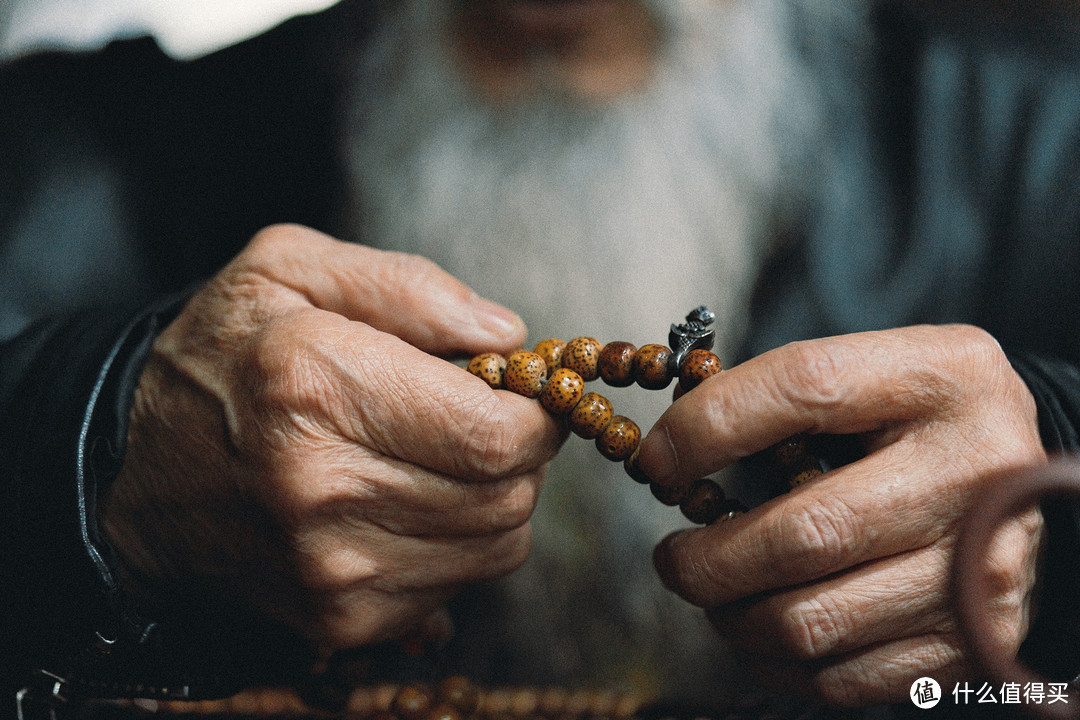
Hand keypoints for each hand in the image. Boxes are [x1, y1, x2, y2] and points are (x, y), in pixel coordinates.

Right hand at [101, 224, 561, 648]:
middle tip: (478, 419)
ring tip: (434, 459)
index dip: (534, 412)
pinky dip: (455, 543)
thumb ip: (408, 286)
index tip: (518, 392)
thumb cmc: (219, 358)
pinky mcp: (340, 617)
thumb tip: (505, 333)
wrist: (131, 473)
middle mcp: (322, 489)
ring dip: (491, 498)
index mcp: (314, 387)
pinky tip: (404, 504)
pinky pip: (458, 584)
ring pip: (497, 546)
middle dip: (517, 453)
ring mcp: (331, 566)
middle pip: (507, 495)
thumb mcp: (290, 269)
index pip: (493, 434)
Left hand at [639, 325, 1046, 705]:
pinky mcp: (974, 639)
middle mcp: (975, 472)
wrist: (1023, 478)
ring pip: (812, 621)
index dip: (709, 426)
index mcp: (941, 377)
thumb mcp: (872, 373)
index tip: (656, 462)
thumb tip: (669, 456)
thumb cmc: (918, 418)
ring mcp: (980, 568)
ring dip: (732, 616)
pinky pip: (844, 678)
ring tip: (715, 592)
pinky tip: (760, 629)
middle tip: (674, 557)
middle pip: (805, 534)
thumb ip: (783, 397)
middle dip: (706, 558)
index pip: (804, 387)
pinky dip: (777, 662)